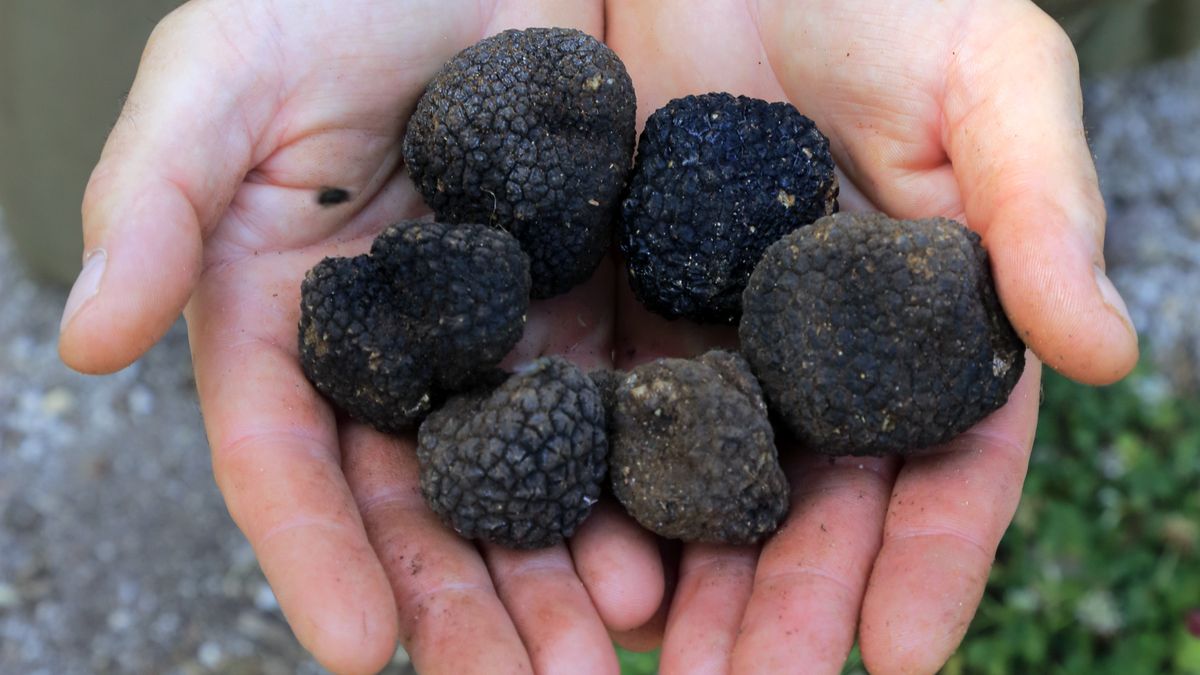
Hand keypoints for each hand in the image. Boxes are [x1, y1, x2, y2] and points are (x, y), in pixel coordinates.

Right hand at [58, 2, 664, 672]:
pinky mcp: (596, 294)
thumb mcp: (219, 78)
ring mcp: (504, 328)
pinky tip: (676, 544)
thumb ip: (154, 202)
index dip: (317, 557)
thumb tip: (83, 340)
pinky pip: (618, 401)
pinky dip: (642, 479)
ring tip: (610, 649)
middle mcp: (400, 349)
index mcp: (291, 317)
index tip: (361, 653)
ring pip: (528, 475)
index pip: (293, 461)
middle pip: (421, 499)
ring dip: (565, 571)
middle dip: (467, 603)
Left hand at [606, 0, 1137, 672]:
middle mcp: (819, 353)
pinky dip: (597, 492)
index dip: (931, 564)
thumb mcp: (993, 81)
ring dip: (691, 582)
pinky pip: (608, 410)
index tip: (904, 659)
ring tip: (667, 665)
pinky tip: (581, 563)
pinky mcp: (619, 298)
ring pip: (707, 484)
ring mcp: (715, 334)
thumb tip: (1110, 355)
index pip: (942, 468)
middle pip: (814, 505)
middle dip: (789, 604)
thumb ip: (1043, 215)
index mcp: (926, 324)